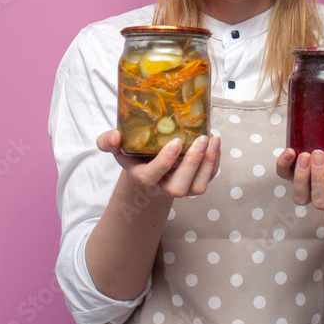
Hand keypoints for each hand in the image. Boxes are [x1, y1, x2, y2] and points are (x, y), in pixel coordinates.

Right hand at [97, 130, 220, 197]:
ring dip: (208, 163)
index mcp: (142, 177)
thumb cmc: (133, 153)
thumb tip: (114, 136)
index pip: (152, 176)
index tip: (176, 142)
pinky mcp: (195, 182)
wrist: (148, 164)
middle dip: (192, 164)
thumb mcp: (117, 146)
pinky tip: (215, 142)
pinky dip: (215, 161)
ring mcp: (182, 187)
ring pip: (198, 186)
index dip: (165, 162)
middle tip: (201, 139)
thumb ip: (108, 141)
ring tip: (213, 139)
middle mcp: (163, 187)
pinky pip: (209, 177)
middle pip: (179, 187)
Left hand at [275, 144, 323, 209]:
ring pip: (300, 197)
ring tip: (305, 155)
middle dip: (318, 179)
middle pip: (321, 201)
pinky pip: (284, 176)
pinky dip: (283, 165)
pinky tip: (289, 151)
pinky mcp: (294, 176)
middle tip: (320, 154)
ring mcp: (310, 189)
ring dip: (301, 177)